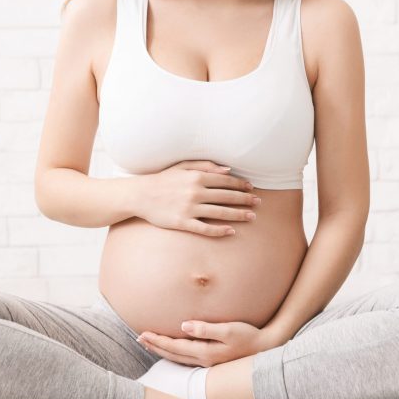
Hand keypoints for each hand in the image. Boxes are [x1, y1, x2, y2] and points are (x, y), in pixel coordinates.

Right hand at [129, 160, 261, 236]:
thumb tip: (228, 170)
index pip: (225, 181)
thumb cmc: (162, 179)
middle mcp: (195, 192)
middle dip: (245, 199)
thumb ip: (205, 166)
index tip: (251, 189)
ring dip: (238, 215)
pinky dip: (219, 230)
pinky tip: (231, 232)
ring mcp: (189, 208)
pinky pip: (205, 228)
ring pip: (220, 212)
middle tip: (258, 203)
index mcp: (196, 177)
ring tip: (252, 217)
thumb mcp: (182, 166)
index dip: (241, 185)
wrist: (140, 195)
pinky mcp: (183, 222)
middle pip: (227, 196)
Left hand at [135, 319, 287, 367]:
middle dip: (155, 346)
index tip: (142, 333)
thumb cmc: (248, 336)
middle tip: (139, 339)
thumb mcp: (229, 330)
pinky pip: (186, 358)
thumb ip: (206, 328)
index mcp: (205, 352)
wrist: (266, 348)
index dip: (157, 340)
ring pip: (178, 358)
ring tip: (149, 344)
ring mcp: (208, 362)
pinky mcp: (213, 360)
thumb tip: (183, 326)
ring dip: (162, 350)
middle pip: (172, 354)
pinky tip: (172, 350)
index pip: (174, 347)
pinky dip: (174, 353)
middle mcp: (204, 360)